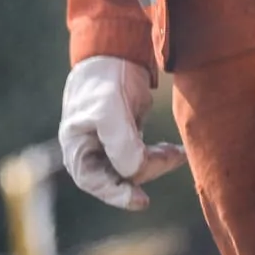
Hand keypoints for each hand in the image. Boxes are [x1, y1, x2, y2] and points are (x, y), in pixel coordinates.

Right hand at [59, 56, 186, 210]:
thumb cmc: (105, 81)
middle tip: (172, 158)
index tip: (142, 201)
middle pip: (118, 177)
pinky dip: (158, 156)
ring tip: (176, 152)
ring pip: (133, 169)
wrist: (116, 53)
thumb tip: (133, 174)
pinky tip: (174, 151)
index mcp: (77, 147)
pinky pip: (143, 157)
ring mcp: (108, 145)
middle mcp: (90, 150)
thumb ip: (120, 145)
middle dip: (146, 171)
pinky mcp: (125, 138)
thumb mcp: (110, 110)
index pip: (94, 182)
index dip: (117, 194)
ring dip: (156, 163)